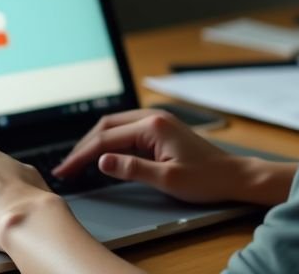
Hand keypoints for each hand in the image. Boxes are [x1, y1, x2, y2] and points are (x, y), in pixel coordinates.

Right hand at [52, 108, 257, 203]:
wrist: (233, 175)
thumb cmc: (205, 179)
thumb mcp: (167, 179)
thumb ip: (131, 169)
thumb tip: (101, 160)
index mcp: (153, 126)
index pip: (106, 138)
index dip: (81, 155)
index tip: (65, 171)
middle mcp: (153, 117)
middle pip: (106, 126)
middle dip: (83, 146)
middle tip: (66, 168)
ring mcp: (157, 121)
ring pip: (114, 126)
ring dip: (94, 142)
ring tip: (77, 162)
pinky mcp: (160, 129)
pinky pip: (126, 130)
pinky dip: (109, 142)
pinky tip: (102, 155)